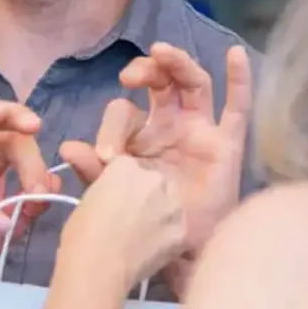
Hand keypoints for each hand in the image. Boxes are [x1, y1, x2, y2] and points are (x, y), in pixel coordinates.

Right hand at [58, 155, 186, 293]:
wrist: (98, 267)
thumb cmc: (82, 235)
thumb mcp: (87, 200)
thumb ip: (104, 188)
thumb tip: (111, 194)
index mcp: (125, 166)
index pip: (129, 169)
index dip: (122, 189)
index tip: (115, 205)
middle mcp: (154, 178)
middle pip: (155, 183)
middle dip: (146, 197)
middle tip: (130, 221)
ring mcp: (172, 204)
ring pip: (171, 204)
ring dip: (162, 215)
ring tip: (143, 237)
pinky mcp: (183, 230)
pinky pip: (177, 230)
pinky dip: (169, 239)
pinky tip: (153, 251)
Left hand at [59, 44, 251, 252]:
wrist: (179, 256)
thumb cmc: (146, 222)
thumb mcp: (113, 192)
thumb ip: (92, 170)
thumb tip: (68, 148)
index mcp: (140, 134)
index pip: (124, 112)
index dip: (112, 126)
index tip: (107, 154)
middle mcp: (171, 124)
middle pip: (160, 81)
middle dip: (144, 70)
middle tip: (129, 76)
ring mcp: (201, 131)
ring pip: (193, 82)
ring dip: (177, 63)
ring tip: (161, 52)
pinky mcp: (227, 144)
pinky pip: (237, 108)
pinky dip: (239, 79)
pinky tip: (235, 54)